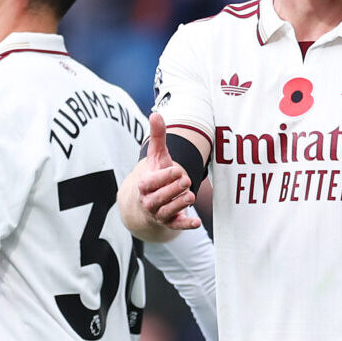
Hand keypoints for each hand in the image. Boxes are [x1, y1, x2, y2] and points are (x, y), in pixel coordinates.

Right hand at [135, 113, 200, 230]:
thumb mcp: (156, 157)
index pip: (151, 182)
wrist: (148, 203)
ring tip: (190, 196)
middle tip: (186, 180)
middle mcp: (149, 201)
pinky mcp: (170, 223)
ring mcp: (159, 213)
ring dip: (178, 205)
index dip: (165, 176)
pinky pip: (176, 226)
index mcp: (145, 185)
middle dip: (172, 189)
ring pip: (166, 212)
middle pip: (159, 198)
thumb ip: (157, 137)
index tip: (177, 169)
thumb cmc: (155, 176)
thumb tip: (156, 113)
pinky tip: (197, 223)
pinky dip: (185, 225)